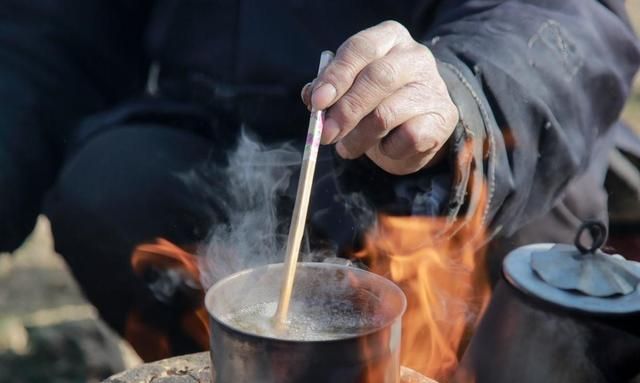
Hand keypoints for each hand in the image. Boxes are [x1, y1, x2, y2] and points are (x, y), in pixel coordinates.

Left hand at [302, 20, 458, 174]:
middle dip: (346, 111)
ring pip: (386, 115)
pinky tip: (384, 147)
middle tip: (326, 134)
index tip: (318, 102)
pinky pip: (406, 138)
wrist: (419, 123)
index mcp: (390, 38)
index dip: (337, 76)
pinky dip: (387, 149)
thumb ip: (330, 88)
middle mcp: (415, 57)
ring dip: (359, 138)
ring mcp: (432, 87)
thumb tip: (313, 98)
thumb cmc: (376, 100)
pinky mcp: (442, 119)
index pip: (361, 48)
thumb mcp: (351, 87)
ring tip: (346, 148)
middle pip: (377, 79)